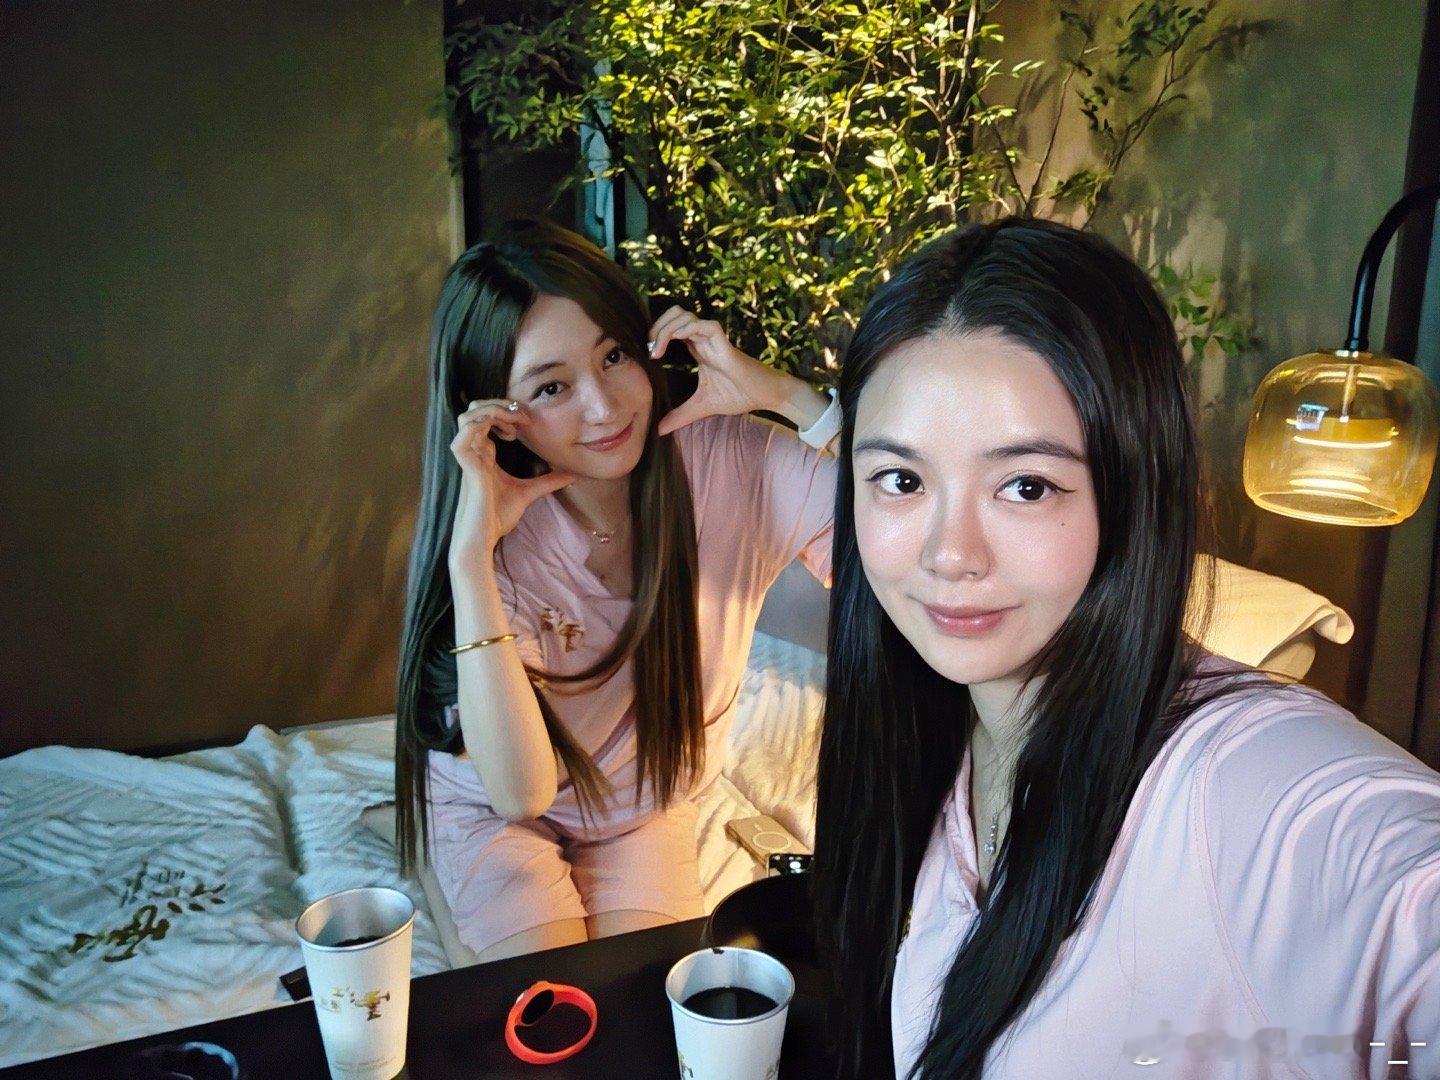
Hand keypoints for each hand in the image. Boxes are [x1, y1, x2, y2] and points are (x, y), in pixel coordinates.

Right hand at [448, 399, 575, 569]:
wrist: (484, 538)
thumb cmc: (498, 517)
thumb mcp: (530, 493)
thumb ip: (548, 482)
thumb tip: (573, 475)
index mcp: (484, 454)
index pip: (488, 418)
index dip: (507, 412)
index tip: (528, 422)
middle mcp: (474, 451)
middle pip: (475, 409)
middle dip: (500, 404)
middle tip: (524, 416)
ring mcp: (468, 457)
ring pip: (468, 415)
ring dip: (493, 410)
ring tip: (516, 421)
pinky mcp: (466, 465)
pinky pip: (465, 433)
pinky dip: (484, 424)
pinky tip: (508, 433)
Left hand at [648, 306, 782, 436]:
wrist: (764, 396)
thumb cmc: (738, 396)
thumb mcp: (701, 407)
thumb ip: (680, 416)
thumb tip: (658, 431)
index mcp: (697, 348)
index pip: (671, 328)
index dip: (656, 335)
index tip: (646, 356)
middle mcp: (702, 339)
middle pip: (675, 314)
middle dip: (657, 326)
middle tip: (649, 349)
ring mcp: (712, 339)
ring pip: (684, 316)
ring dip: (665, 328)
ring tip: (655, 350)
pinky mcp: (723, 342)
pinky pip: (702, 325)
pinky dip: (683, 330)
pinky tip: (671, 346)